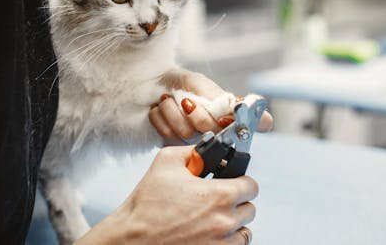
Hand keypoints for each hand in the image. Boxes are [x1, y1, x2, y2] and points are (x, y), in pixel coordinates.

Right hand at [75, 146, 257, 244]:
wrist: (133, 238)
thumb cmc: (147, 204)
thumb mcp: (167, 161)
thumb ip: (193, 151)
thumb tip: (206, 150)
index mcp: (219, 194)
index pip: (251, 185)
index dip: (241, 180)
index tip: (232, 181)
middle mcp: (225, 220)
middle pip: (249, 208)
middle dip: (236, 200)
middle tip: (218, 198)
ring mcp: (222, 242)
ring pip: (244, 230)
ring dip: (234, 221)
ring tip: (213, 216)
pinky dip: (227, 239)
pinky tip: (211, 231)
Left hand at [149, 70, 272, 139]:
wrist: (155, 83)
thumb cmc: (186, 85)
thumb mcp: (209, 88)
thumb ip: (231, 105)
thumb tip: (269, 123)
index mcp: (227, 121)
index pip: (242, 131)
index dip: (232, 124)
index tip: (221, 117)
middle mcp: (212, 136)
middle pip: (208, 129)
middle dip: (194, 111)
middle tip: (185, 100)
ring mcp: (191, 144)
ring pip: (185, 132)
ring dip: (172, 110)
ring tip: (169, 100)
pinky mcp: (171, 146)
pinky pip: (166, 135)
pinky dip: (160, 116)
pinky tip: (160, 109)